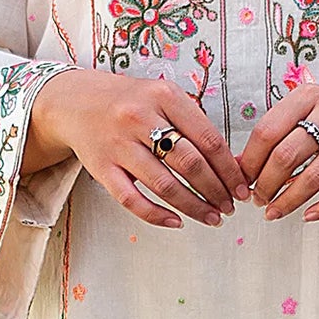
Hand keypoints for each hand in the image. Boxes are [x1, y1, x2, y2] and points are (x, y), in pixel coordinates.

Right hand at [24, 68, 245, 229]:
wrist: (75, 102)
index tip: (242, 188)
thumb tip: (231, 166)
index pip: (208, 139)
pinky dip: (156, 215)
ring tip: (212, 217)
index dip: (230, 169)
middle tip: (230, 207)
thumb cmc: (131, 102)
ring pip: (164, 185)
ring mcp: (118, 144)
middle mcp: (140, 118)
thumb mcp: (163, 97)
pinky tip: (177, 222)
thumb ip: (193, 123)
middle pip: (190, 164)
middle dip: (216, 191)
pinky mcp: (100, 167)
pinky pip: (132, 199)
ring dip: (194, 206)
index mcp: (164, 96)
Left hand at [238, 78, 318, 221]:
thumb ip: (282, 128)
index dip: (250, 160)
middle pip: (286, 155)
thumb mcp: (316, 106)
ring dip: (288, 201)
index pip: (268, 130)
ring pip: (314, 177)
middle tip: (258, 199)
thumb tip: (241, 163)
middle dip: (265, 184)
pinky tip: (310, 216)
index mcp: (312, 95)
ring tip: (274, 212)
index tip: (244, 179)